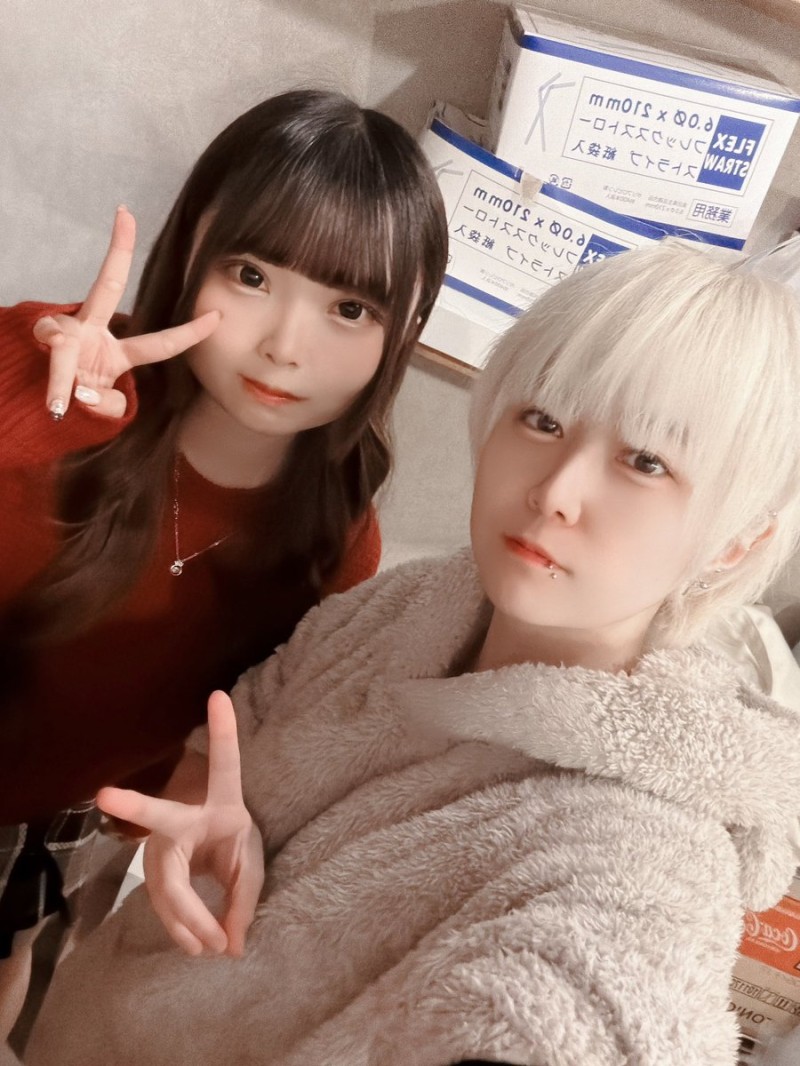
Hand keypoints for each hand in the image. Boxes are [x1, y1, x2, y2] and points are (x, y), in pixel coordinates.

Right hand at [35, 205, 218, 419]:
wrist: (31, 407)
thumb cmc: (75, 406)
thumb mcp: (102, 412)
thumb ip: (108, 406)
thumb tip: (85, 394)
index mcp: (116, 352)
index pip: (160, 343)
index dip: (189, 333)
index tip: (217, 317)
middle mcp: (91, 333)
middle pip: (107, 287)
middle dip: (118, 252)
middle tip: (125, 215)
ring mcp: (66, 334)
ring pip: (67, 344)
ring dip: (63, 378)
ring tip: (60, 403)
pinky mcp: (44, 342)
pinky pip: (57, 363)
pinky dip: (57, 390)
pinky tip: (55, 404)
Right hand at [97, 691, 263, 956]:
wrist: (206, 841)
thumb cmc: (232, 839)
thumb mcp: (251, 860)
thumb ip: (245, 898)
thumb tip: (231, 945)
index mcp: (222, 799)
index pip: (225, 763)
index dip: (223, 730)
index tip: (218, 695)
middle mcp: (183, 815)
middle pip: (159, 817)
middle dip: (135, 806)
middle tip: (105, 795)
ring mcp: (162, 841)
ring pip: (166, 883)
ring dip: (190, 919)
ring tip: (214, 946)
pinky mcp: (154, 869)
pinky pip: (165, 903)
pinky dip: (184, 928)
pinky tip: (197, 947)